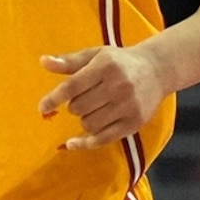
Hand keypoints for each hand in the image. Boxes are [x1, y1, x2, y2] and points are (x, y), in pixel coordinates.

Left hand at [37, 42, 172, 150]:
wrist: (157, 70)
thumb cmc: (120, 62)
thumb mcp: (95, 55)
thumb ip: (69, 61)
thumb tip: (43, 62)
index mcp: (106, 66)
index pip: (72, 86)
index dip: (54, 99)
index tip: (42, 108)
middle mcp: (118, 85)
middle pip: (79, 107)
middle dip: (73, 106)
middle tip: (82, 99)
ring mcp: (128, 106)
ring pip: (89, 124)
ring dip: (83, 120)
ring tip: (92, 109)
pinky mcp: (134, 123)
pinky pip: (103, 139)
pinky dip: (85, 143)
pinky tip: (73, 143)